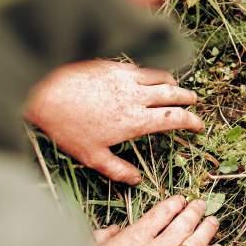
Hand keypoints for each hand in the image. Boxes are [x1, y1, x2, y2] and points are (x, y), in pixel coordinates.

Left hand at [25, 61, 203, 183]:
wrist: (46, 92)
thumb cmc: (67, 126)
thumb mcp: (91, 156)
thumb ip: (117, 169)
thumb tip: (136, 180)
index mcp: (135, 121)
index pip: (173, 119)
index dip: (191, 121)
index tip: (199, 125)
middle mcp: (136, 97)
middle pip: (172, 94)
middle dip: (187, 98)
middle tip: (194, 102)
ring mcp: (125, 78)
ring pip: (159, 77)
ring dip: (172, 83)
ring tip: (176, 87)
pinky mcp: (113, 65)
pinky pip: (141, 67)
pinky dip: (152, 72)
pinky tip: (148, 75)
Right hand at [93, 196, 222, 245]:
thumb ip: (102, 238)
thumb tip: (113, 229)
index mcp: (134, 238)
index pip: (160, 214)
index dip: (173, 204)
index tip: (181, 200)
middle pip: (182, 224)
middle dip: (193, 212)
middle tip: (201, 204)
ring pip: (195, 243)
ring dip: (206, 230)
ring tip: (213, 221)